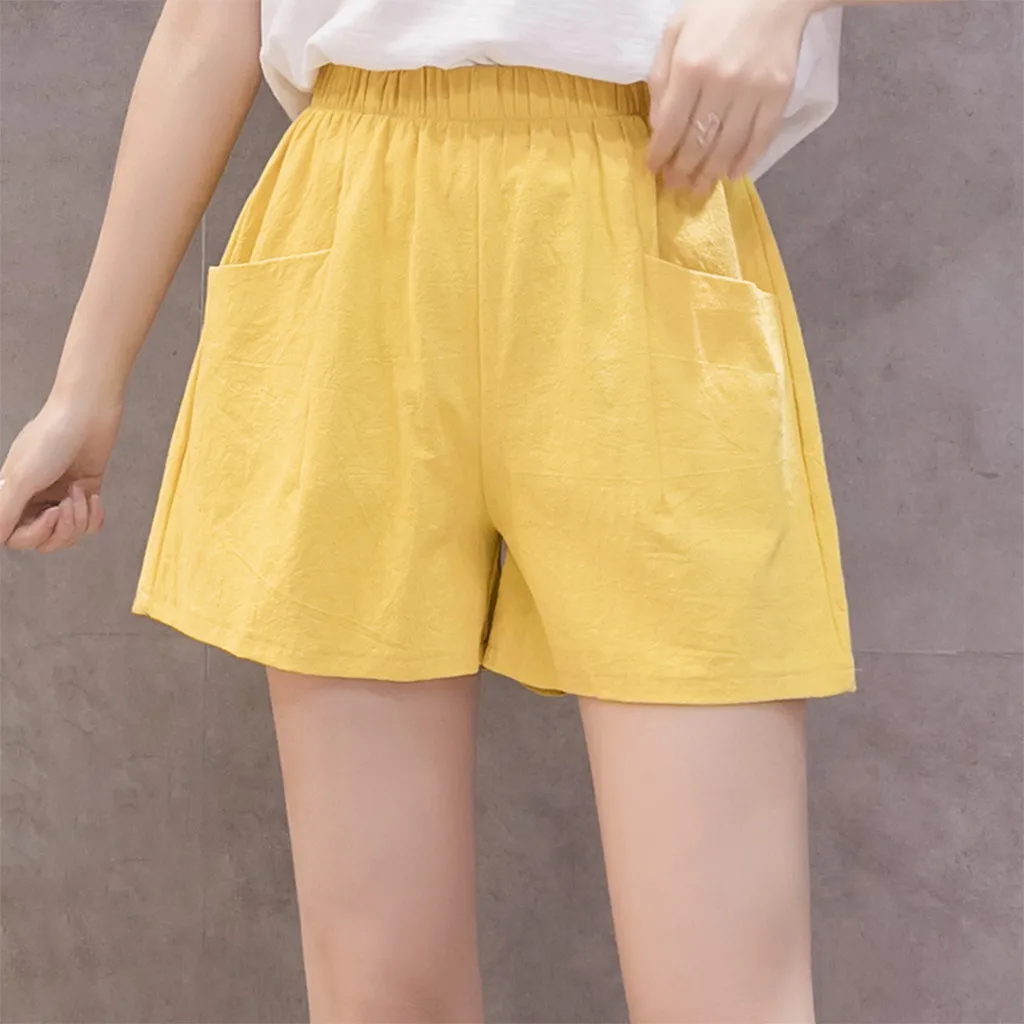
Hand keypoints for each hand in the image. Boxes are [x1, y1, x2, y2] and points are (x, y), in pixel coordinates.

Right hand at [0, 395, 120, 551]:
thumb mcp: (22, 478)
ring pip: (69, 535)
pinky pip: (89, 525)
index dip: (36, 534)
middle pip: (45, 541)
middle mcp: (35, 499)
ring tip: (81, 491)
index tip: (53, 513)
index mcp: (12, 496)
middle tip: (69, 503)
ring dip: (80, 518)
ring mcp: (61, 498)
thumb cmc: (51, 439)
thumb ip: (5, 510)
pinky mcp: (85, 494)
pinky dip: (94, 516)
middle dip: (63, 529)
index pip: (15, 538)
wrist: (87, 414)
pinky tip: (94, 496)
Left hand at [648, 0, 818, 195]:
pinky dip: (746, 162)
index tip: (654, 168)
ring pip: (727, 147)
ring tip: (698, 187)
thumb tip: (658, 126)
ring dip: (710, 173)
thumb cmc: (716, 8)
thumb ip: (661, 77)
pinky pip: (761, 138)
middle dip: (682, 170)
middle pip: (697, 142)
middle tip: (675, 184)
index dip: (660, 154)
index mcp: (690, 65)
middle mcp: (721, 82)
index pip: (670, 126)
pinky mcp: (779, 94)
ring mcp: (753, 90)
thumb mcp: (675, 31)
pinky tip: (732, 174)